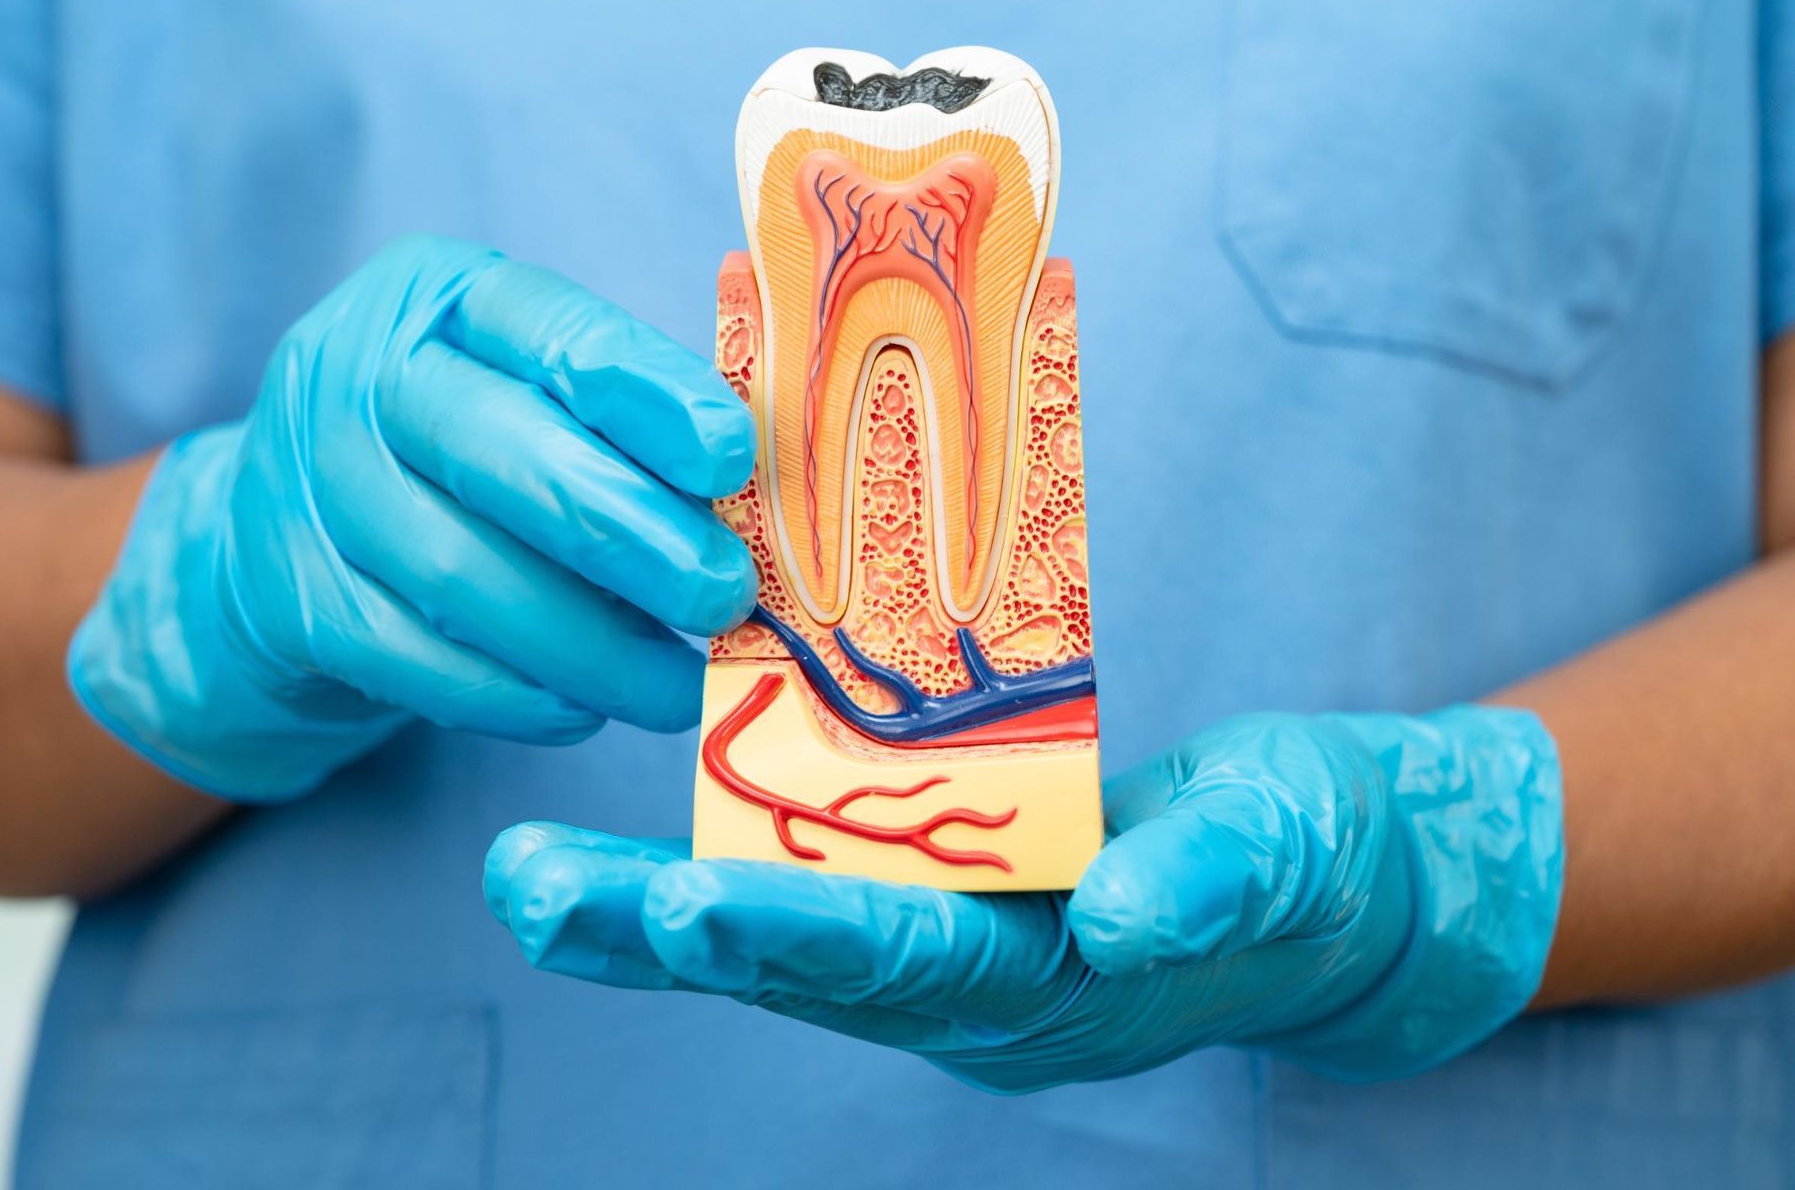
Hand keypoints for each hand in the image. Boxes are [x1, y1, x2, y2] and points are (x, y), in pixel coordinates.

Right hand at [69, 235, 755, 800]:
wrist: (273, 530)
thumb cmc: (458, 458)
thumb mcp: (526, 394)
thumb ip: (626, 424)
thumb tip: (765, 506)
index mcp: (445, 297)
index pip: (562, 334)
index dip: (654, 398)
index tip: (736, 460)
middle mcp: (358, 371)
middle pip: (509, 457)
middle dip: (635, 537)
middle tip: (723, 596)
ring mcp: (310, 484)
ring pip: (462, 575)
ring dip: (588, 647)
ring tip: (676, 687)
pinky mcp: (290, 596)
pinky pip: (416, 660)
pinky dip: (513, 695)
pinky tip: (583, 711)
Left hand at [485, 708, 1561, 1090]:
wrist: (1327, 889)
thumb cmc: (1317, 856)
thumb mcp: (1290, 852)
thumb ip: (1210, 881)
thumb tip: (1126, 917)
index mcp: (1056, 989)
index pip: (904, 964)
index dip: (788, 936)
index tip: (670, 903)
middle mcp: (978, 995)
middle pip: (802, 971)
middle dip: (657, 935)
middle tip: (527, 887)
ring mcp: (953, 960)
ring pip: (784, 944)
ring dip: (644, 918)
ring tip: (521, 876)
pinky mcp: (942, 912)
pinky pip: (814, 900)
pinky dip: (714, 881)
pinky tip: (616, 857)